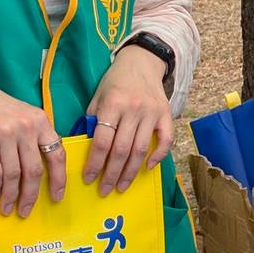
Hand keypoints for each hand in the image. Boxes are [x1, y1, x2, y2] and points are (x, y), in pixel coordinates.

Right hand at [0, 79, 65, 217]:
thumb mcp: (24, 115)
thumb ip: (35, 135)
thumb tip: (41, 168)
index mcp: (40, 121)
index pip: (57, 154)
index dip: (59, 179)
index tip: (57, 196)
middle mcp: (26, 127)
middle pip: (34, 170)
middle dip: (31, 194)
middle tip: (26, 210)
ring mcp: (6, 134)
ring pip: (14, 174)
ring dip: (11, 195)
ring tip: (7, 207)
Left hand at [85, 44, 176, 195]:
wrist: (141, 62)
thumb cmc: (114, 82)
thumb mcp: (97, 97)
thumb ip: (93, 121)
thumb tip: (86, 148)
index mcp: (113, 104)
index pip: (102, 141)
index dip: (94, 163)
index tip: (88, 178)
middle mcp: (133, 109)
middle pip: (121, 150)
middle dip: (111, 174)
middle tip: (105, 189)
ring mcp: (152, 113)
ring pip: (141, 149)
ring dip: (131, 171)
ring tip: (122, 186)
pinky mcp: (166, 114)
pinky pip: (165, 140)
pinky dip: (158, 156)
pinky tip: (148, 167)